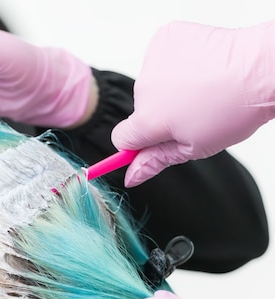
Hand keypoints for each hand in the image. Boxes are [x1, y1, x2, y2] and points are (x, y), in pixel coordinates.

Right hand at [111, 20, 274, 186]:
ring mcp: (153, 61)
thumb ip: (155, 161)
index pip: (121, 139)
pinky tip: (197, 67)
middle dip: (160, 114)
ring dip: (168, 88)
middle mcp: (143, 89)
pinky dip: (174, 63)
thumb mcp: (193, 148)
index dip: (135, 145)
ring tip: (199, 89)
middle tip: (192, 113)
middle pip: (139, 111)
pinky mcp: (165, 38)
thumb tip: (131, 177)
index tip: (149, 145)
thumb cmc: (234, 109)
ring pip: (151, 84)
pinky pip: (159, 58)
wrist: (262, 66)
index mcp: (148, 120)